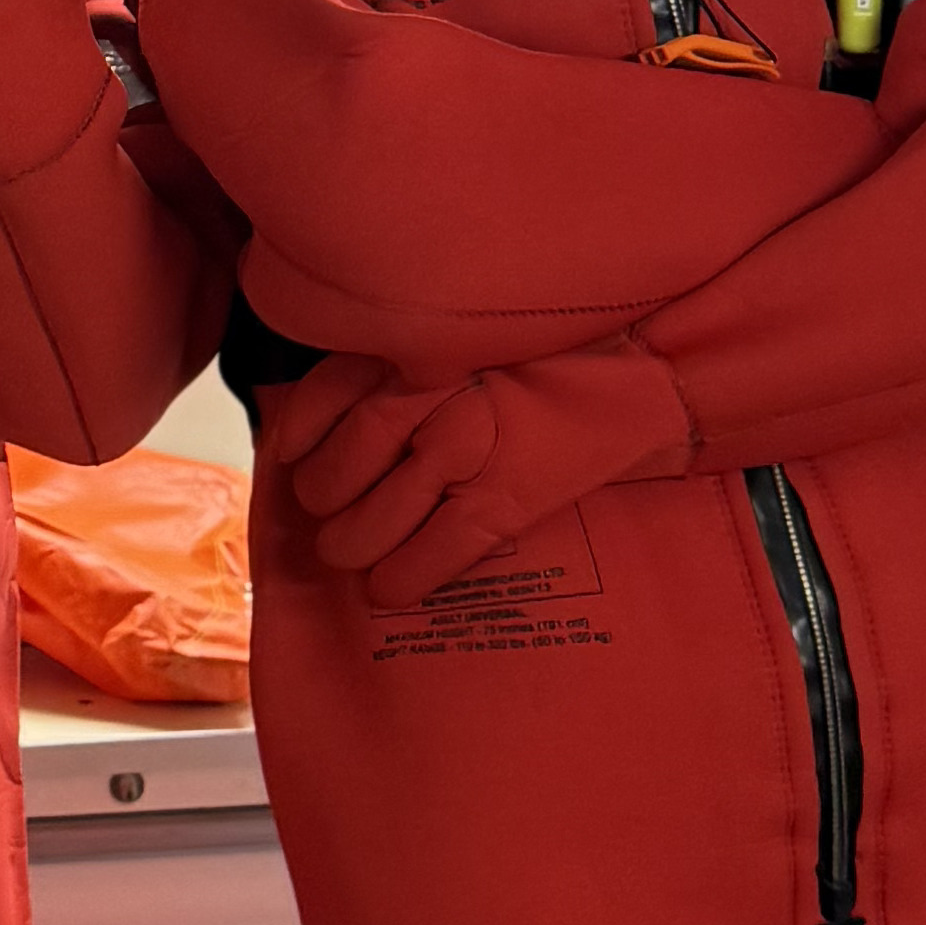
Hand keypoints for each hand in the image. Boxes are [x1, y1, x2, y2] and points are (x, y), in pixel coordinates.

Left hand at [301, 339, 686, 604]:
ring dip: (350, 547)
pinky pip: (429, 555)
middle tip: (327, 513)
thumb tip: (321, 418)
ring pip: (371, 522)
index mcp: (410, 350)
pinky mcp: (502, 500)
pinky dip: (400, 580)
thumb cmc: (542, 354)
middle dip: (323, 504)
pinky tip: (389, 588)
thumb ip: (398, 362)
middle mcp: (423, 397)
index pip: (317, 402)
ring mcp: (461, 451)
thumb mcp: (459, 336)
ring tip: (348, 551)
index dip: (296, 439)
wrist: (634, 375)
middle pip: (334, 473)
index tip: (292, 457)